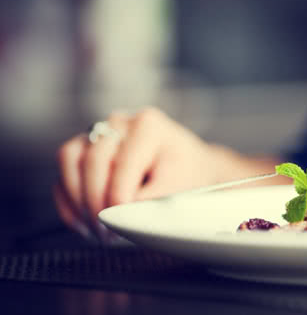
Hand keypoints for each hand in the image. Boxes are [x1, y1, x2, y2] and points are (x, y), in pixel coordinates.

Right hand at [53, 107, 222, 238]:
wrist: (189, 170)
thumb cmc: (186, 177)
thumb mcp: (178, 189)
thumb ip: (149, 203)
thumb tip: (117, 217)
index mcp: (149, 126)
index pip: (123, 164)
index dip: (118, 199)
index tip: (120, 226)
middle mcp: (121, 123)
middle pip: (93, 161)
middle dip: (96, 204)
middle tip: (107, 235)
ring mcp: (99, 132)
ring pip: (69, 159)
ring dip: (77, 200)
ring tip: (95, 230)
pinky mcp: (84, 147)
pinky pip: (64, 171)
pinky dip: (69, 201)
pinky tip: (84, 223)